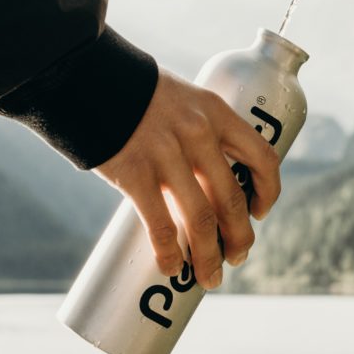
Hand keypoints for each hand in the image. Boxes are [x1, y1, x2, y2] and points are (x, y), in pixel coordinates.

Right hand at [93, 68, 280, 289]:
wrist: (86, 76)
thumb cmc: (135, 93)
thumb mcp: (181, 99)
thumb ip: (196, 132)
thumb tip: (204, 181)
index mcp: (216, 112)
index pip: (262, 157)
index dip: (268, 191)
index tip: (260, 211)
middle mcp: (199, 133)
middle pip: (232, 199)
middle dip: (239, 236)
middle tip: (237, 256)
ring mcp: (167, 155)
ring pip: (201, 220)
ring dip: (208, 256)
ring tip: (209, 276)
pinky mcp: (135, 173)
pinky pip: (160, 225)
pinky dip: (168, 254)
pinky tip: (170, 269)